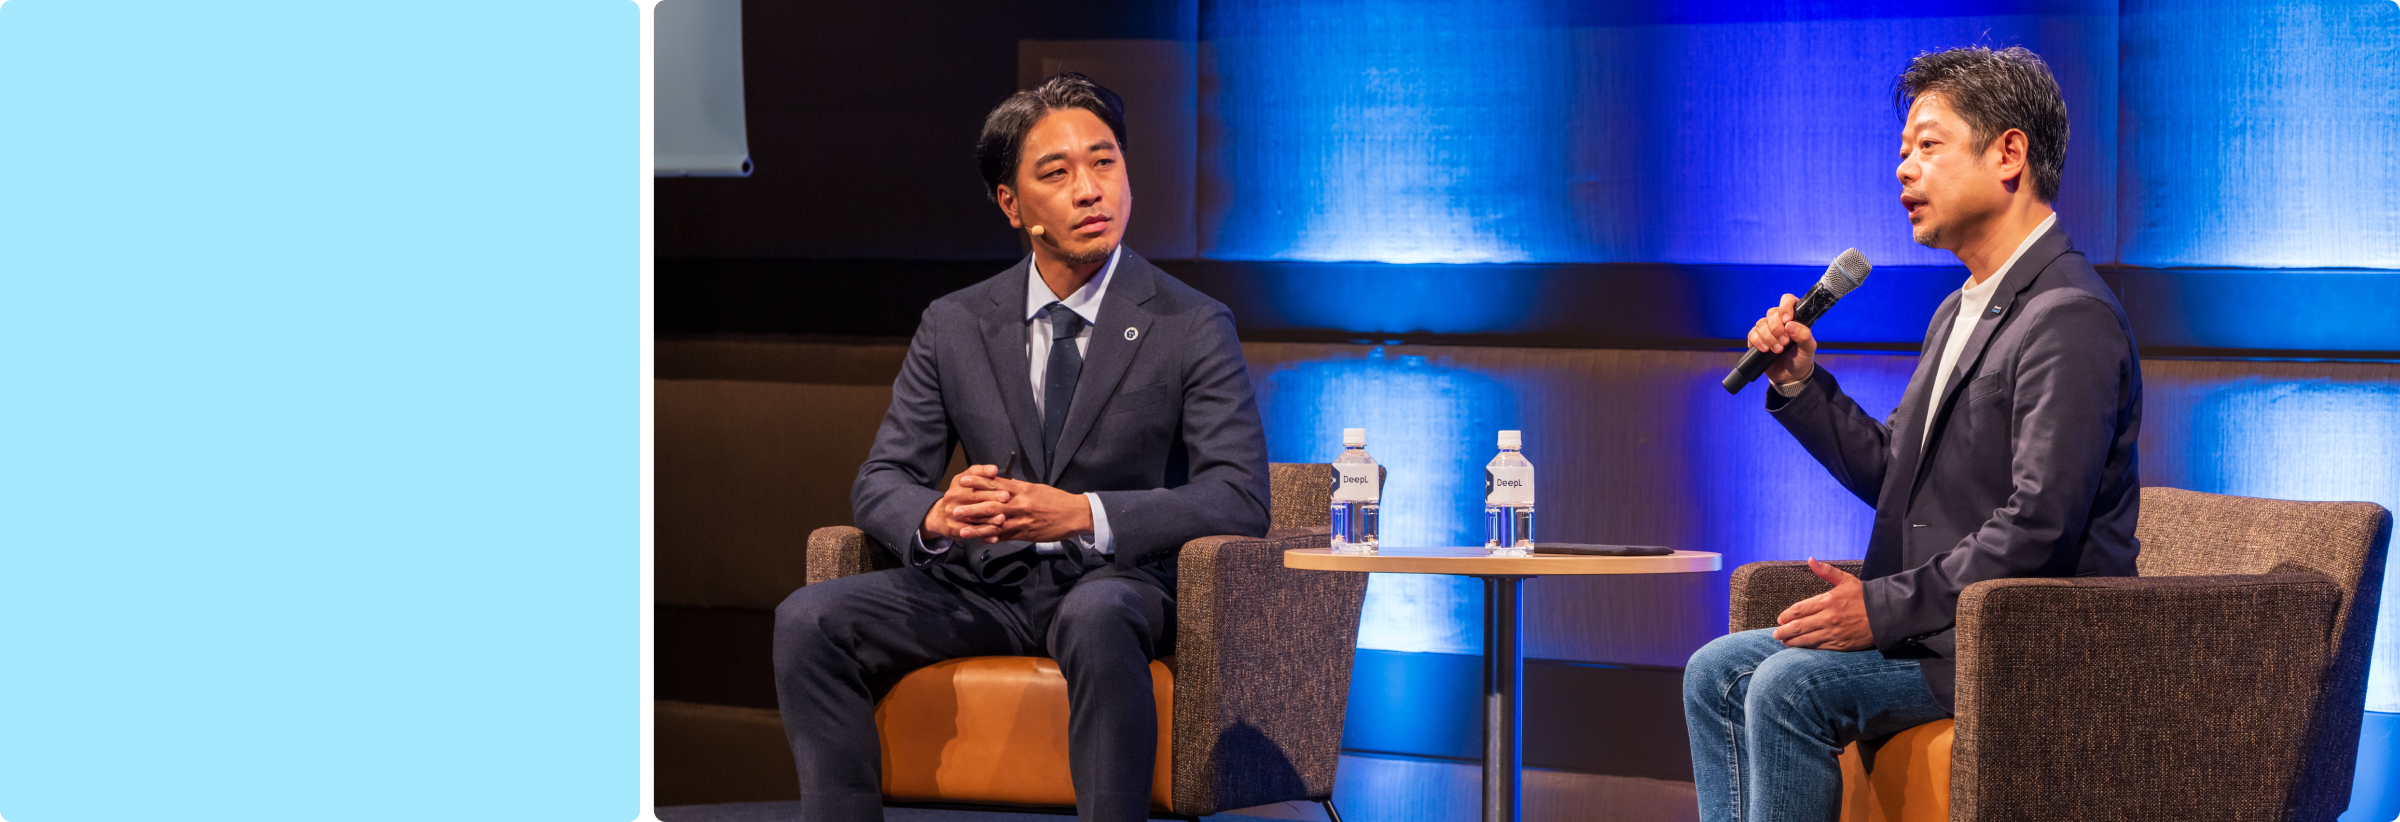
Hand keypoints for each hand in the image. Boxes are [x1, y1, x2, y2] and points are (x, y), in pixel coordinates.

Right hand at [919, 464, 1011, 542]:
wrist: (941, 516)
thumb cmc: (961, 496)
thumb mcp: (966, 482)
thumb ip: (980, 474)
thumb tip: (994, 470)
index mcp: (958, 482)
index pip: (971, 475)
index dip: (984, 473)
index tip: (996, 472)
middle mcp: (953, 496)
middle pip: (974, 496)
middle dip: (991, 496)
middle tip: (1006, 497)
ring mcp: (952, 512)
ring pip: (974, 516)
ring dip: (989, 518)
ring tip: (1003, 518)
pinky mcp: (953, 528)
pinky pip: (972, 532)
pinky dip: (984, 534)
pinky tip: (995, 536)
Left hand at [948, 478, 1093, 543]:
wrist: (1076, 514)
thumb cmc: (1056, 500)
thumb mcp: (1037, 488)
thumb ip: (1018, 488)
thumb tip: (1000, 484)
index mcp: (1023, 489)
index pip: (997, 484)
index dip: (978, 482)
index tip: (963, 480)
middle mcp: (1021, 504)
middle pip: (992, 505)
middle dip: (972, 507)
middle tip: (955, 508)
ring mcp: (1024, 520)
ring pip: (997, 524)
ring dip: (978, 527)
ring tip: (962, 529)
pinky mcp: (1027, 534)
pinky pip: (1007, 537)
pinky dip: (993, 538)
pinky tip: (981, 540)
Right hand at [1747, 293, 1817, 385]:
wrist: (1790, 377)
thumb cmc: (1801, 359)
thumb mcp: (1808, 348)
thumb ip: (1804, 335)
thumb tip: (1790, 325)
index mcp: (1794, 319)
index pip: (1788, 300)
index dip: (1785, 307)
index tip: (1787, 320)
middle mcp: (1780, 322)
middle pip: (1772, 313)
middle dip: (1777, 329)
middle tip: (1785, 342)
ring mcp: (1767, 330)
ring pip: (1761, 324)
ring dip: (1769, 338)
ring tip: (1778, 350)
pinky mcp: (1757, 340)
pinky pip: (1752, 334)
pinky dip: (1758, 342)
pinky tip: (1766, 350)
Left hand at [1773, 558, 1873, 650]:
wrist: (1886, 615)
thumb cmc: (1864, 596)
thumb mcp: (1845, 580)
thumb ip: (1826, 571)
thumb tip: (1810, 559)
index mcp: (1827, 601)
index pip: (1799, 609)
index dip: (1786, 615)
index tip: (1780, 619)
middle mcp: (1828, 618)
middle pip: (1798, 626)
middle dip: (1784, 630)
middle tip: (1776, 633)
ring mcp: (1833, 633)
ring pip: (1806, 639)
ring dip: (1792, 641)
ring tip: (1783, 641)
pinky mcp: (1840, 644)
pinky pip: (1819, 647)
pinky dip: (1807, 648)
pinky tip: (1800, 647)